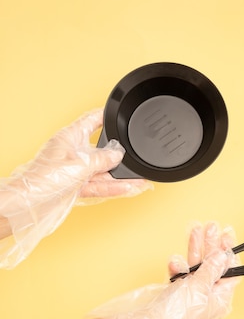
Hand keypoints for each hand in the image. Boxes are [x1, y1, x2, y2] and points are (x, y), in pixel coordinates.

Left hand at [0, 109, 151, 267]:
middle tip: (136, 154)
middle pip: (101, 149)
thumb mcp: (79, 165)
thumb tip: (117, 154)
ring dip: (120, 176)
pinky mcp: (76, 186)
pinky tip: (130, 188)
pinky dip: (114, 187)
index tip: (120, 113)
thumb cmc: (43, 180)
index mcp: (70, 137)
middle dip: (119, 154)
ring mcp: (75, 170)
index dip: (107, 115)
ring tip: (140, 178)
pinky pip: (99, 185)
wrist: (28, 204)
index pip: (92, 120)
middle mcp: (73, 152)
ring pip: (103, 171)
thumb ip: (102, 159)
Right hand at [92, 222, 239, 318]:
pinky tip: (174, 261)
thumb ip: (211, 268)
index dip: (228, 251)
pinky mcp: (175, 294)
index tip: (226, 235)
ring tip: (195, 230)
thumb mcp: (199, 286)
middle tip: (211, 227)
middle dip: (211, 245)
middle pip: (213, 265)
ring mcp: (190, 295)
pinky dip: (178, 266)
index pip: (230, 271)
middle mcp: (207, 298)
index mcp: (220, 299)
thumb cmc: (177, 313)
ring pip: (196, 266)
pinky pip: (180, 275)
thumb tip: (223, 256)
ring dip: (195, 249)